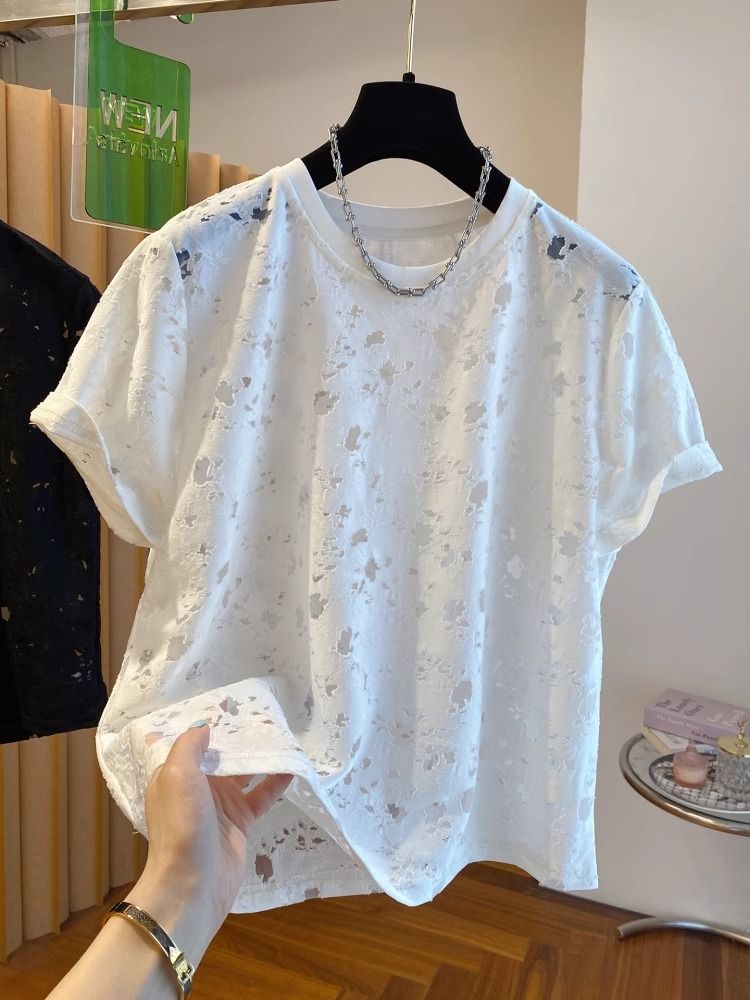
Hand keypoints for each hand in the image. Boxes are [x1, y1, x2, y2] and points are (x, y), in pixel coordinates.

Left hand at [143, 721, 293, 924]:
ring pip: (245, 773)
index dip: (214, 724)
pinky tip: (293, 767)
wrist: (192, 884)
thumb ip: (190, 746)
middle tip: (268, 714)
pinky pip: (262, 795)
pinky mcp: (241, 822)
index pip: (196, 743)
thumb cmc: (181, 826)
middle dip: (242, 737)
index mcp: (177, 775)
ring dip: (262, 757)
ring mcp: (221, 805)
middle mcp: (198, 787)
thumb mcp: (177, 776)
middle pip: (223, 755)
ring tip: (285, 736)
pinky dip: (276, 782)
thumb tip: (206, 725)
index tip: (236, 704)